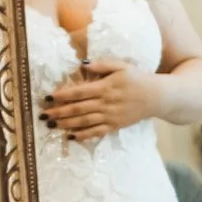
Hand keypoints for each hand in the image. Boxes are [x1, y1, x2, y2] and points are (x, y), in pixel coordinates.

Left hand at [41, 62, 155, 144]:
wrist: (157, 97)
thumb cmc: (137, 78)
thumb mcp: (121, 66)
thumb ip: (102, 65)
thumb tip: (82, 64)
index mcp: (106, 87)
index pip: (79, 92)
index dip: (63, 95)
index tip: (49, 97)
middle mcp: (106, 103)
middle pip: (78, 109)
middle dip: (59, 112)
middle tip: (43, 114)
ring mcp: (110, 116)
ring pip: (84, 122)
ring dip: (66, 124)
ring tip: (51, 125)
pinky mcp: (115, 126)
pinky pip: (96, 132)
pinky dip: (83, 135)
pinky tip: (70, 136)